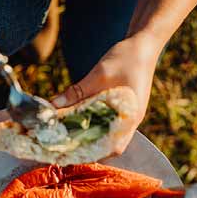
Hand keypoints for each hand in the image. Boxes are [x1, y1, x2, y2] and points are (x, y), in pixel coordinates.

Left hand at [50, 32, 160, 154]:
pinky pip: (107, 119)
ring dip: (88, 134)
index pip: (116, 147)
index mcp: (131, 116)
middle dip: (88, 146)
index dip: (96, 153)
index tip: (74, 153)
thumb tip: (52, 106)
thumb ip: (77, 92)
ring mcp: (128, 112)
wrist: (144, 44)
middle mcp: (131, 118)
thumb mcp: (99, 74)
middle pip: (110, 143)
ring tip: (66, 133)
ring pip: (107, 132)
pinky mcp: (123, 105)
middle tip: (64, 144)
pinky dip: (92, 121)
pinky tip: (76, 117)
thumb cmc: (127, 58)